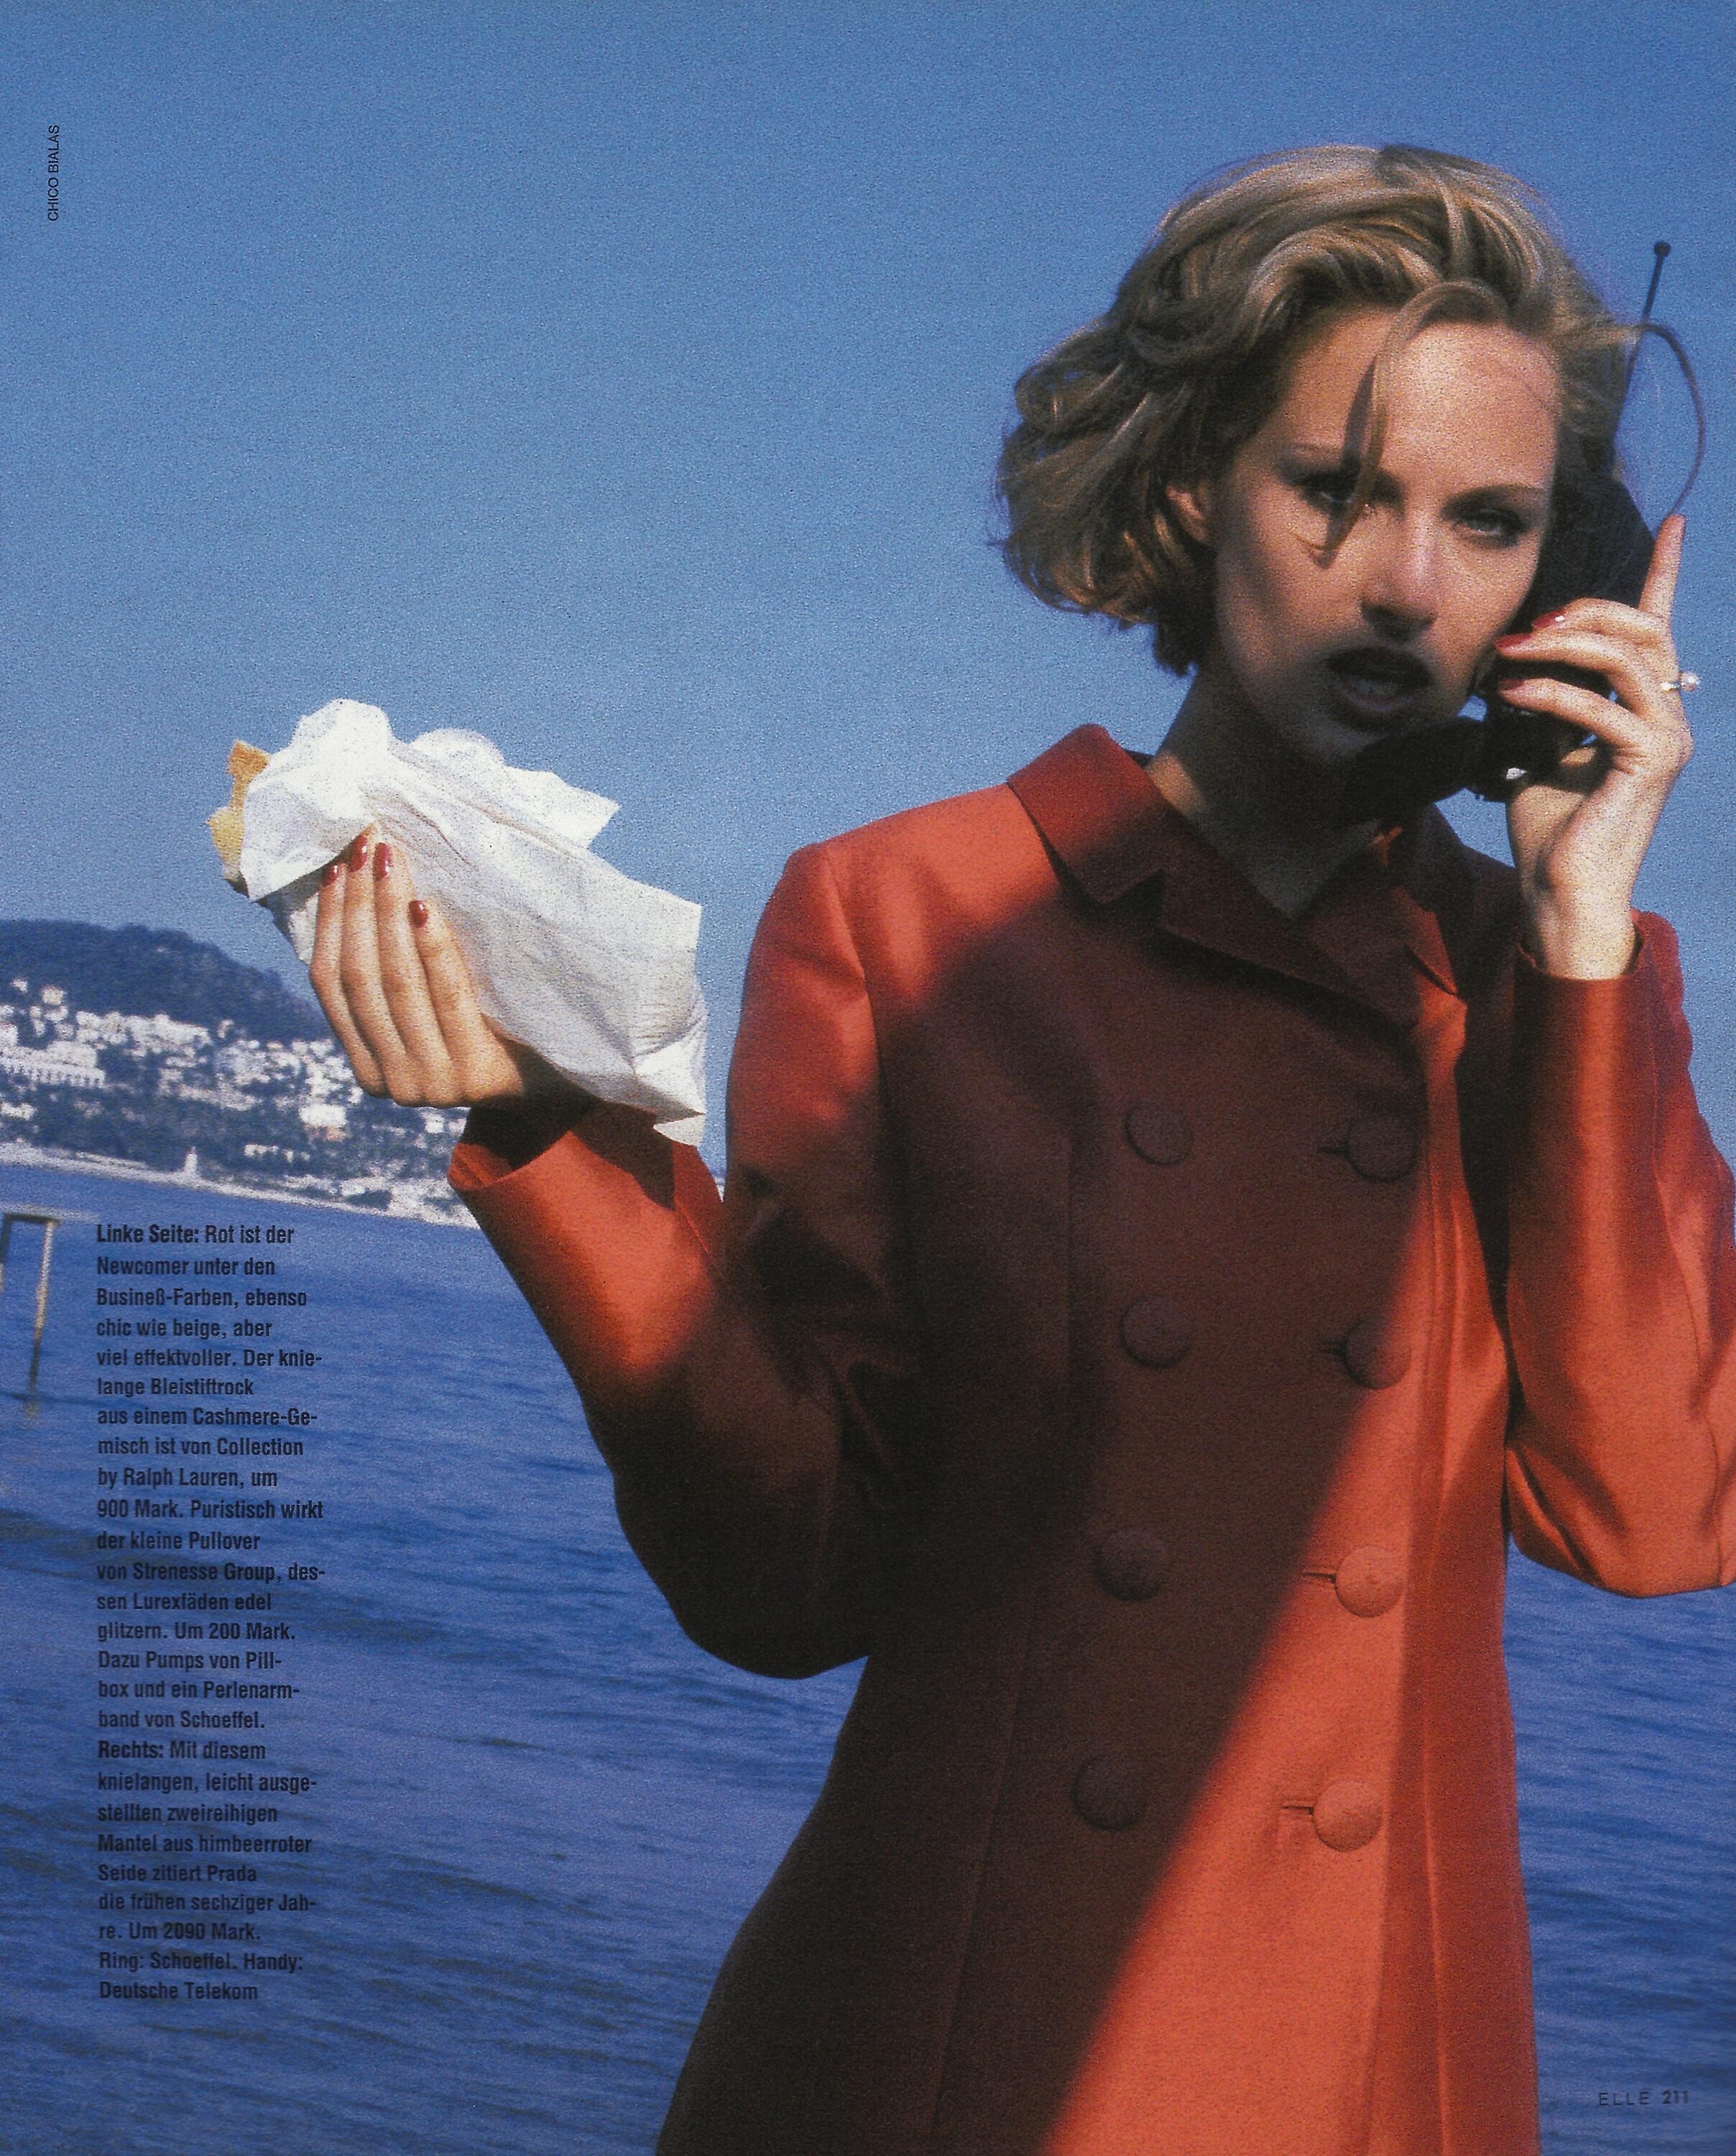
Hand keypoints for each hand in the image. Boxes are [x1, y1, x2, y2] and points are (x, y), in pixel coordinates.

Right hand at [309, 829, 581, 1108]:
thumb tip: (362, 887)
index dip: (330, 920)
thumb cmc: (495, 1027)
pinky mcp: (472, 1077)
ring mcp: (431, 1083)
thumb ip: (396, 976)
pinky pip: (447, 998)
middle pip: (360, 978)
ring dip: (387, 915)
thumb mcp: (435, 1008)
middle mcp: (393, 1081)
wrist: (563, 1080)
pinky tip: (424, 908)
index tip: (339, 866)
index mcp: (369, 1066)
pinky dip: (432, 949)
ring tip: (392, 864)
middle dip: (359, 906)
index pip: (331, 983)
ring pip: (396, 984)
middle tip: (368, 848)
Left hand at [1494, 513, 1691, 976]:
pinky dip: (1552, 694)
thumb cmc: (1550, 827)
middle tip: (1532, 625)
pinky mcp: (1650, 762)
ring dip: (1567, 644)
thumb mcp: (1538, 749)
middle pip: (1645, 626)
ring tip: (1514, 651)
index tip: (1676, 522)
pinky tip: (1511, 693)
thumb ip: (1544, 702)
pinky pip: (1604, 707)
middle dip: (1588, 610)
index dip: (1666, 571)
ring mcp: (1666, 737)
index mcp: (1642, 705)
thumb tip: (1517, 659)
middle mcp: (1665, 714)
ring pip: (1630, 655)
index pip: (1659, 625)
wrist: (1559, 889)